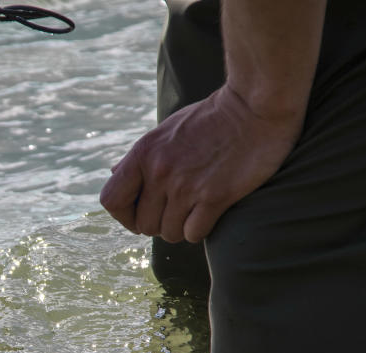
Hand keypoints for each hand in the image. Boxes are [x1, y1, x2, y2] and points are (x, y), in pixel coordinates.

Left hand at [99, 84, 304, 242]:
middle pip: (143, 224)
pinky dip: (199, 230)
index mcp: (143, 153)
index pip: (111, 200)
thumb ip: (139, 157)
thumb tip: (112, 173)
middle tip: (175, 212)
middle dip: (158, 224)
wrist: (255, 105)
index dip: (122, 215)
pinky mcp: (215, 197)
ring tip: (193, 211)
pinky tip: (208, 214)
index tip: (138, 214)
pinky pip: (193, 234)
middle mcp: (160, 171)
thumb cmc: (210, 118)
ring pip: (169, 233)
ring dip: (180, 228)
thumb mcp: (165, 131)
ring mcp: (186, 186)